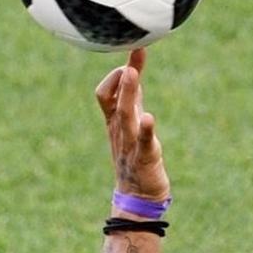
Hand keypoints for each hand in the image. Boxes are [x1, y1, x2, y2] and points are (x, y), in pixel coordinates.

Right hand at [95, 48, 169, 201]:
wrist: (138, 196)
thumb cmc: (135, 156)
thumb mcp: (131, 123)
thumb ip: (132, 98)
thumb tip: (132, 70)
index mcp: (114, 121)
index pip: (104, 93)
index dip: (114, 76)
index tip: (130, 62)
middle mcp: (119, 130)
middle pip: (114, 100)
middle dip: (121, 78)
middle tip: (131, 56)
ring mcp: (130, 143)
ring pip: (125, 115)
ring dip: (128, 92)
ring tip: (132, 73)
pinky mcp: (145, 157)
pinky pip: (143, 142)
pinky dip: (145, 129)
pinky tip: (148, 118)